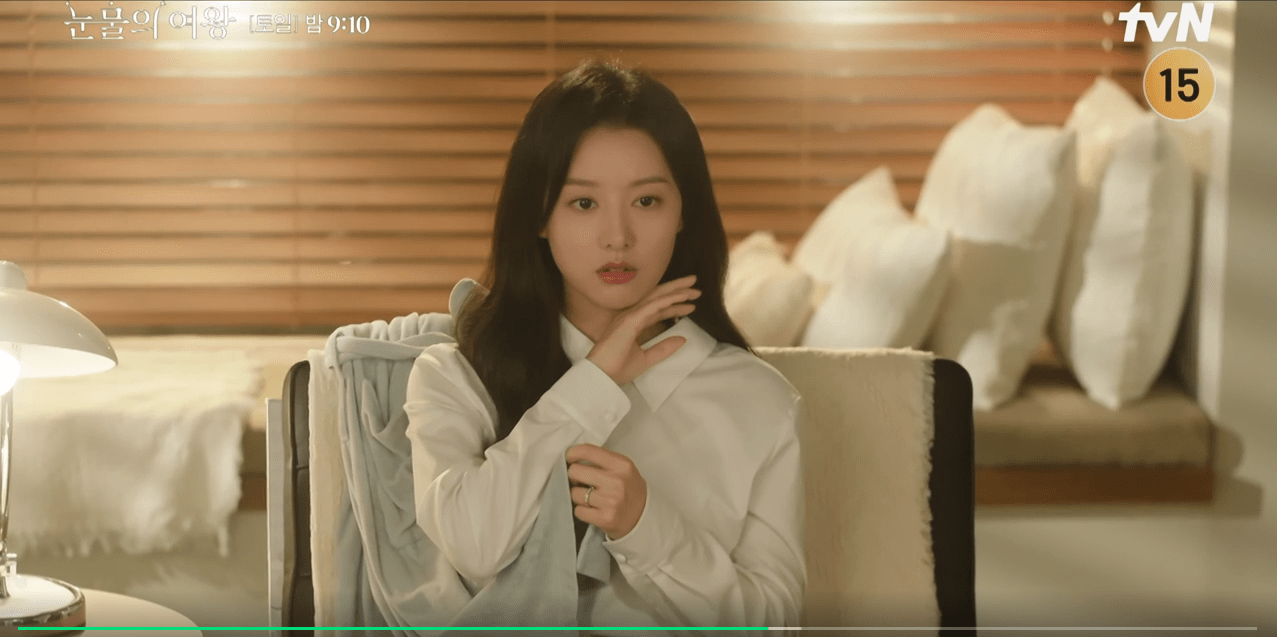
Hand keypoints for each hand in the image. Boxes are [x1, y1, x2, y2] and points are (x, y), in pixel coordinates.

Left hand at [566, 443, 647, 540]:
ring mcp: (610, 501)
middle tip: (581, 481)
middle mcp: (616, 481)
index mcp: (621, 464)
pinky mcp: (604, 518)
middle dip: (574, 476)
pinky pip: (578, 510)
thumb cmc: (630, 490)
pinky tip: (592, 509)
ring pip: (575, 493)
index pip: (588, 451)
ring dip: (578, 495)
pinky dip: (582, 510)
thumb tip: (575, 456)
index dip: (573, 453)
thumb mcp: (624, 468)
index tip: (570, 458)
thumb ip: (603, 460)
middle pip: (575, 471)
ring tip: (590, 497)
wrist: (644, 517)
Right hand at [586, 274, 701, 385]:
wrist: (602, 376)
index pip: (657, 310)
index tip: (690, 305)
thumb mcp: (646, 358)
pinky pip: (653, 305)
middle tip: (695, 288)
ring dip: (675, 291)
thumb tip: (682, 339)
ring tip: (693, 287)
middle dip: (677, 291)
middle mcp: (632, 315)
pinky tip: (681, 296)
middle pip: (658, 298)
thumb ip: (663, 348)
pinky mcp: (631, 319)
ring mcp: (630, 315)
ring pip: (656, 297)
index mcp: (634, 323)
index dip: (674, 306)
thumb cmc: (617, 368)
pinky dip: (668, 299)